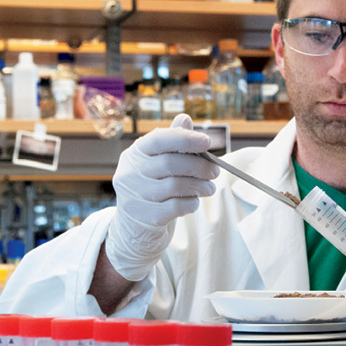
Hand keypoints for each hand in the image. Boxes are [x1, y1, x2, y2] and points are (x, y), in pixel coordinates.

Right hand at [105, 114, 219, 280]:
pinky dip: (191, 203)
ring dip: (199, 186)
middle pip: (170, 164)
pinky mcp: (145, 217)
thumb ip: (172, 142)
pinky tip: (195, 202)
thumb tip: (185, 119)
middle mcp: (130, 173)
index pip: (159, 140)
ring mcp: (135, 196)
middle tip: (215, 171)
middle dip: (199, 166)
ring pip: (175, 186)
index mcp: (135, 154)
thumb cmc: (153, 187)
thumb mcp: (158, 163)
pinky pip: (176, 207)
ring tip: (210, 188)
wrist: (135, 226)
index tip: (207, 142)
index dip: (185, 139)